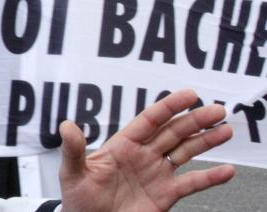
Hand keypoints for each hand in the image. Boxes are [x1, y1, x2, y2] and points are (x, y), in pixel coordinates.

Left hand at [59, 89, 233, 211]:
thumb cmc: (78, 197)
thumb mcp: (72, 172)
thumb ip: (73, 150)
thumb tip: (66, 126)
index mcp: (123, 145)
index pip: (149, 120)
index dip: (169, 106)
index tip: (188, 94)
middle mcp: (143, 155)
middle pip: (173, 133)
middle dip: (194, 120)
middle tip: (216, 109)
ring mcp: (156, 174)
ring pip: (185, 152)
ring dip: (206, 141)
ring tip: (226, 130)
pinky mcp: (165, 195)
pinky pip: (191, 184)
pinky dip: (210, 178)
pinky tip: (226, 170)